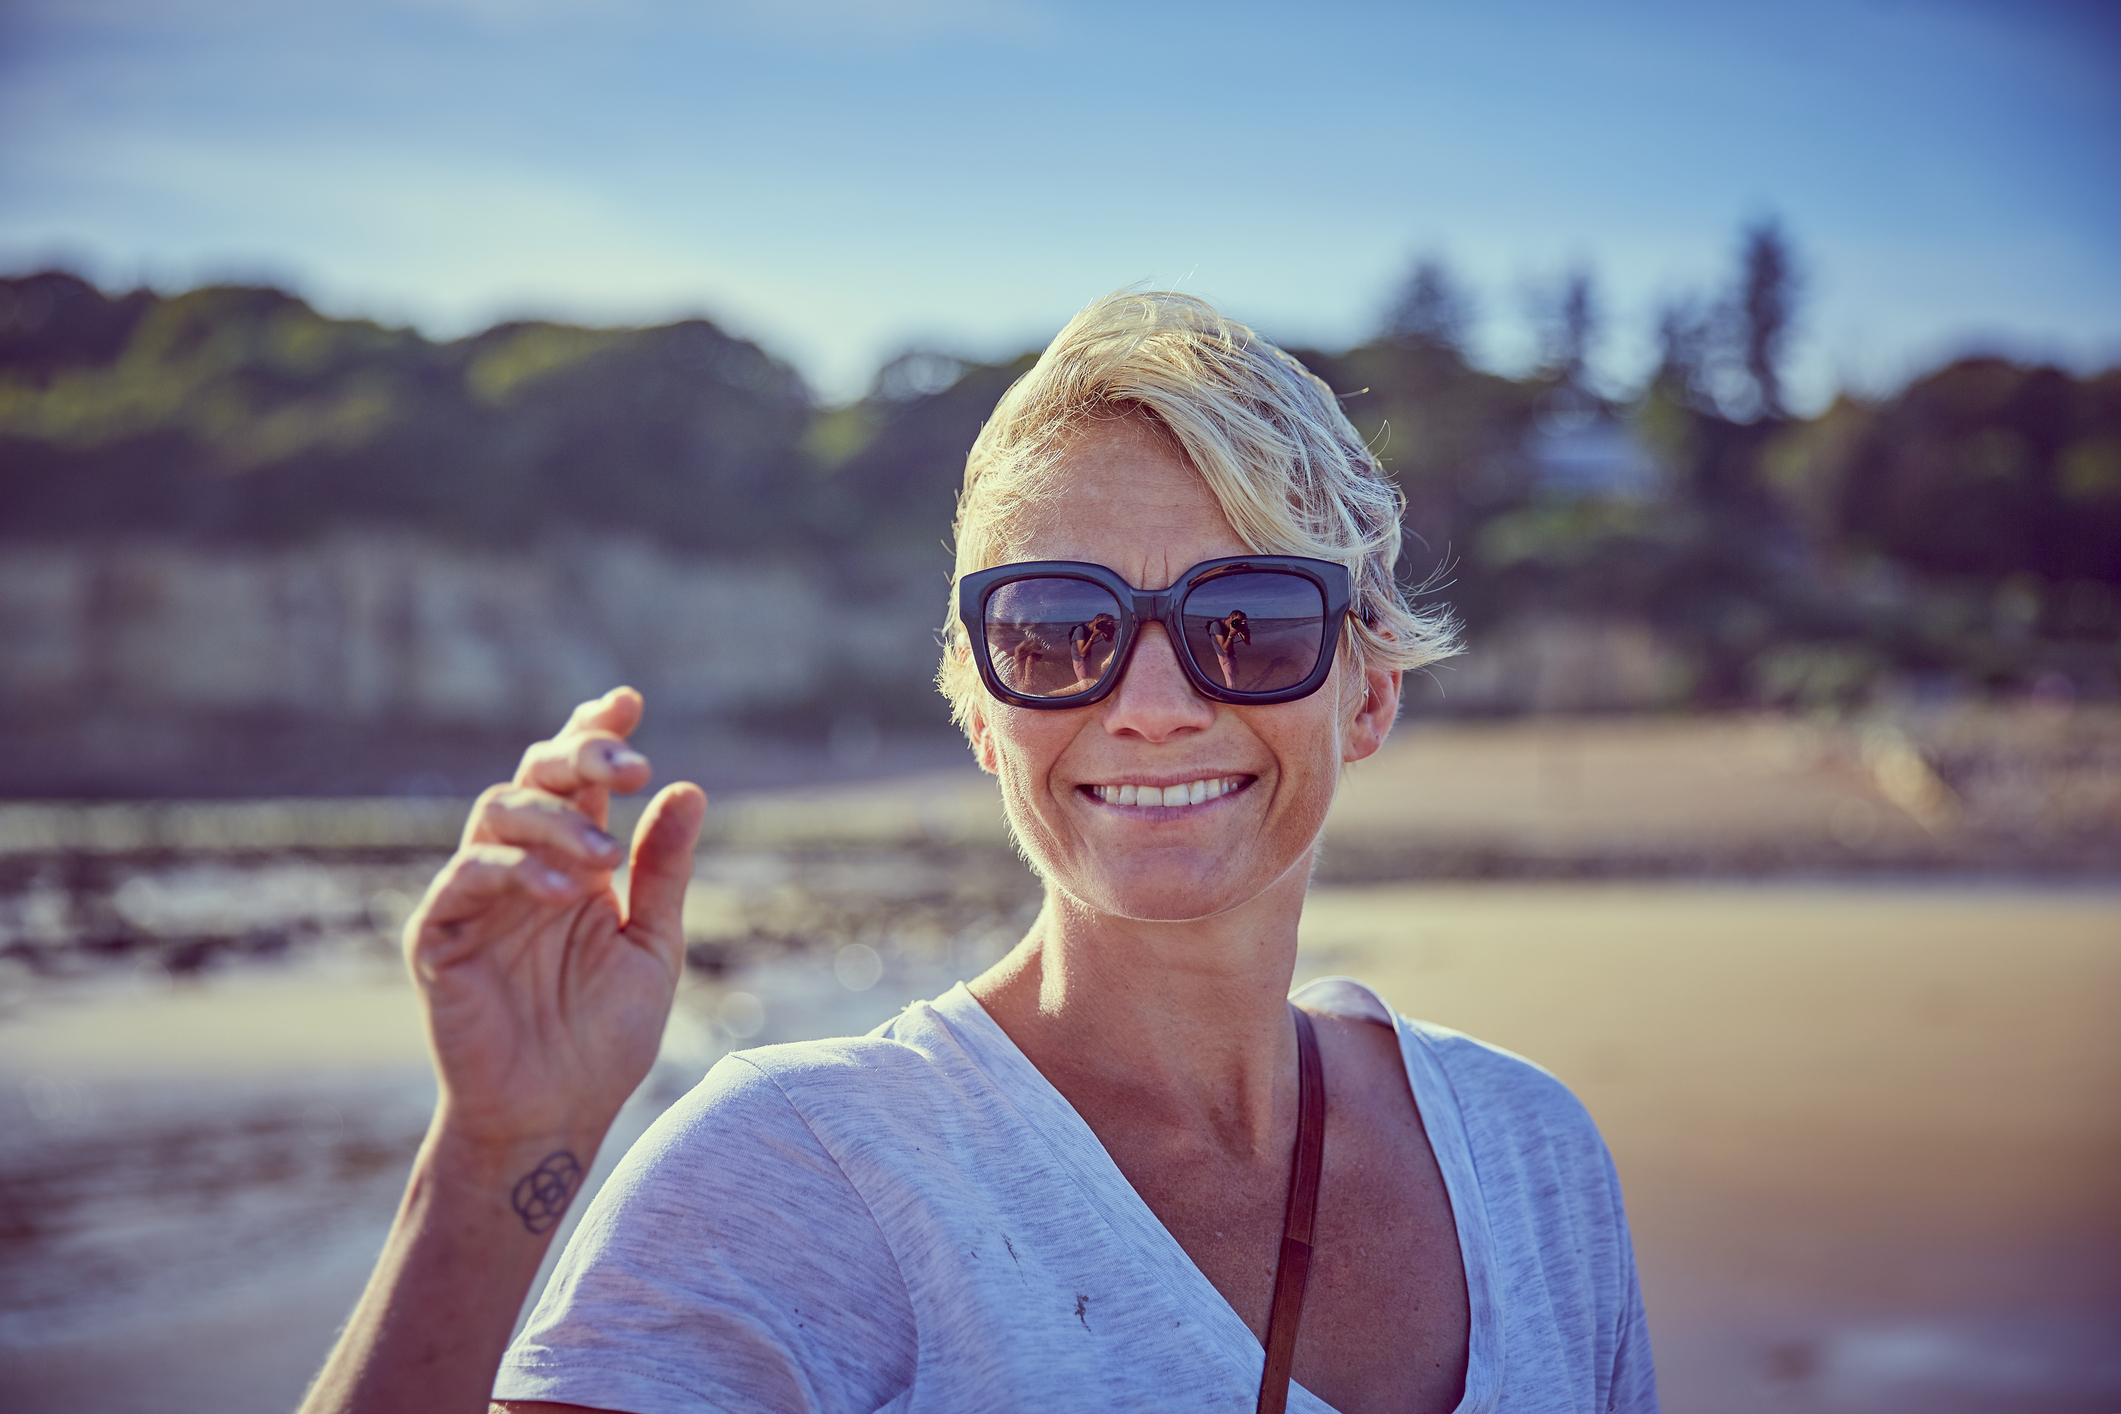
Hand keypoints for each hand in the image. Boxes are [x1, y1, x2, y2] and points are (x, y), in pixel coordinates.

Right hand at [404, 687, 705, 1152]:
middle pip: (533, 776)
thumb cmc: (602, 1035)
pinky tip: (562, 891)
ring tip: (606, 860)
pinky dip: (513, 872)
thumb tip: (688, 788)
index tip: (628, 700)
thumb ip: (663, 869)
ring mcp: (475, 897)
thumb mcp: (652, 943)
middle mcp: (521, 866)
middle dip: (578, 757)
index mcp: (571, 859)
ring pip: (495, 815)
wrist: (557, 1115)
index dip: (594, 733)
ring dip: (554, 823)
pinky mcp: (439, 937)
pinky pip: (463, 881)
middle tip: (629, 767)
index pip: (575, 779)